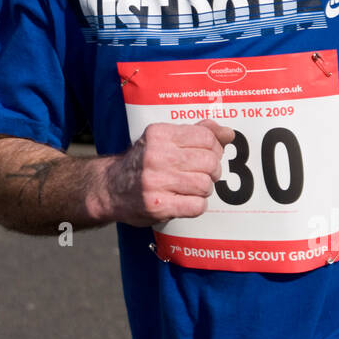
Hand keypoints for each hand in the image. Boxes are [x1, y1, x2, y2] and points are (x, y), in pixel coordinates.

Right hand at [103, 119, 235, 227]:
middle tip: (203, 174)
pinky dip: (197, 205)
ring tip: (192, 188)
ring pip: (205, 185)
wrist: (110, 188)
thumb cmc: (143, 161)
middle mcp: (156, 155)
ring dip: (204, 189)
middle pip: (209, 162)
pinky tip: (185, 200)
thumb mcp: (164, 138)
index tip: (210, 155)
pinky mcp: (157, 206)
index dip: (215, 148)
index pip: (206, 138)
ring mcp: (156, 182)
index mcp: (159, 134)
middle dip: (212, 171)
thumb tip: (229, 133)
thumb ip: (196, 133)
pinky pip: (197, 206)